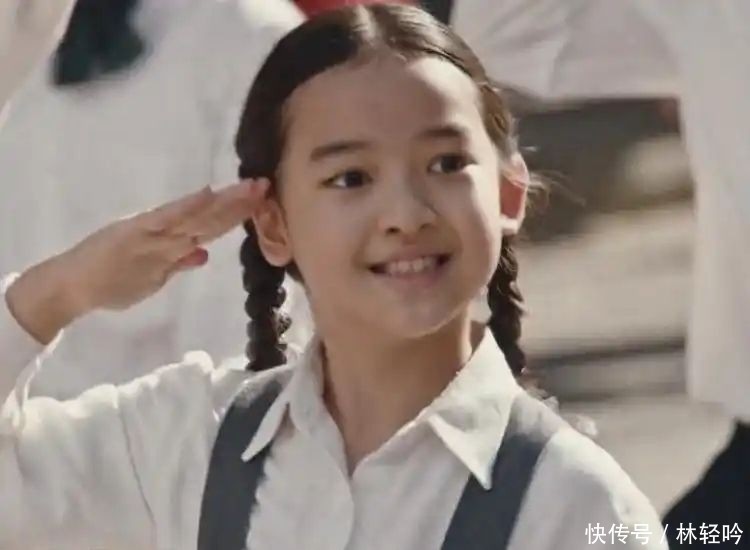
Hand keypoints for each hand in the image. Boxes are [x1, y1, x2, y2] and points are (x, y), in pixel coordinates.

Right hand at [6, 179, 268, 342]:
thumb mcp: (152, 277)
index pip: (210, 227)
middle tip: (267, 185)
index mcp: (170, 242)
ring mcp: (153, 232)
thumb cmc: (110, 281)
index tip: (262, 203)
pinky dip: (188, 207)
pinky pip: (167, 219)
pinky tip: (208, 194)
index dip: (236, 215)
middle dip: (239, 203)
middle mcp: (166, 232)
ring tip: (251, 188)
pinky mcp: (136, 233)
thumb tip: (203, 255)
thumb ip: (176, 264)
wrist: (72, 286)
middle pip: (210, 217)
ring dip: (225, 203)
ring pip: (197, 216)